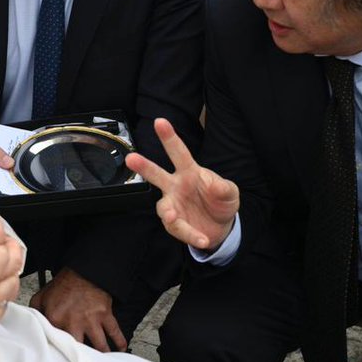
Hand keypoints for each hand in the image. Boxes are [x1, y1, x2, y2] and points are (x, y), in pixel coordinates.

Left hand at [29, 268, 125, 351]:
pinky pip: (114, 331)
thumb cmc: (63, 284)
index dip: (57, 352)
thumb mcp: (42, 296)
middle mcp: (74, 322)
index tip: (59, 361)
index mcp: (56, 319)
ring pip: (99, 345)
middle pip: (78, 348)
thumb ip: (35, 313)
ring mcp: (91, 320)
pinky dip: (119, 341)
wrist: (84, 270)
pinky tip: (119, 350)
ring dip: (101, 355)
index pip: (55, 341)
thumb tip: (31, 325)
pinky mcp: (105, 315)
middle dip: (80, 359)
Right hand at [125, 118, 239, 251]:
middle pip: (157, 174)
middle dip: (143, 166)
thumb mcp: (230, 193)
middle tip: (131, 158)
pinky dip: (191, 234)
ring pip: (164, 208)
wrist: (222, 227)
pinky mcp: (175, 224)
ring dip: (168, 213)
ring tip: (173, 217)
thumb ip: (224, 188)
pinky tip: (203, 239)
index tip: (160, 122)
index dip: (169, 138)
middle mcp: (176, 186)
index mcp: (189, 172)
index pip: (179, 153)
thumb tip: (215, 184)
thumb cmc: (221, 201)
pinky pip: (178, 229)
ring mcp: (173, 205)